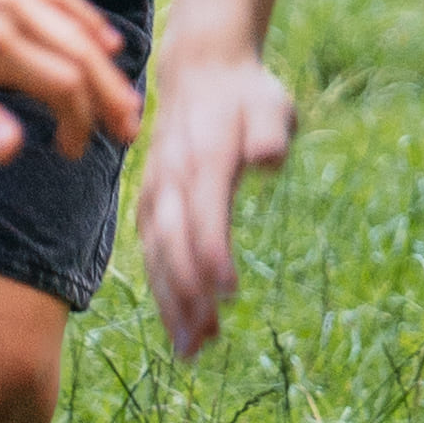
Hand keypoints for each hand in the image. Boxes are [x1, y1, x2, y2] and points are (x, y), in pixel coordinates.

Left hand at [0, 0, 135, 159]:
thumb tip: (14, 152)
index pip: (62, 87)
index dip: (78, 122)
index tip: (72, 152)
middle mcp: (13, 11)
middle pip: (82, 56)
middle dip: (109, 96)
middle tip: (129, 132)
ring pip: (77, 27)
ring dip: (106, 64)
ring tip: (124, 98)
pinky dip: (88, 21)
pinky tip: (103, 41)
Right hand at [137, 40, 291, 356]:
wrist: (201, 71)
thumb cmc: (246, 95)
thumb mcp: (271, 102)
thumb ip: (271, 130)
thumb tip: (269, 158)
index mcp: (202, 159)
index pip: (203, 214)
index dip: (212, 255)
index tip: (229, 294)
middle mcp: (171, 180)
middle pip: (172, 245)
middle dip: (185, 296)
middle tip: (204, 344)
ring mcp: (156, 193)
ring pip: (156, 256)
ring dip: (170, 304)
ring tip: (191, 350)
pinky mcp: (152, 204)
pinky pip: (152, 253)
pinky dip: (162, 291)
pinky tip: (180, 326)